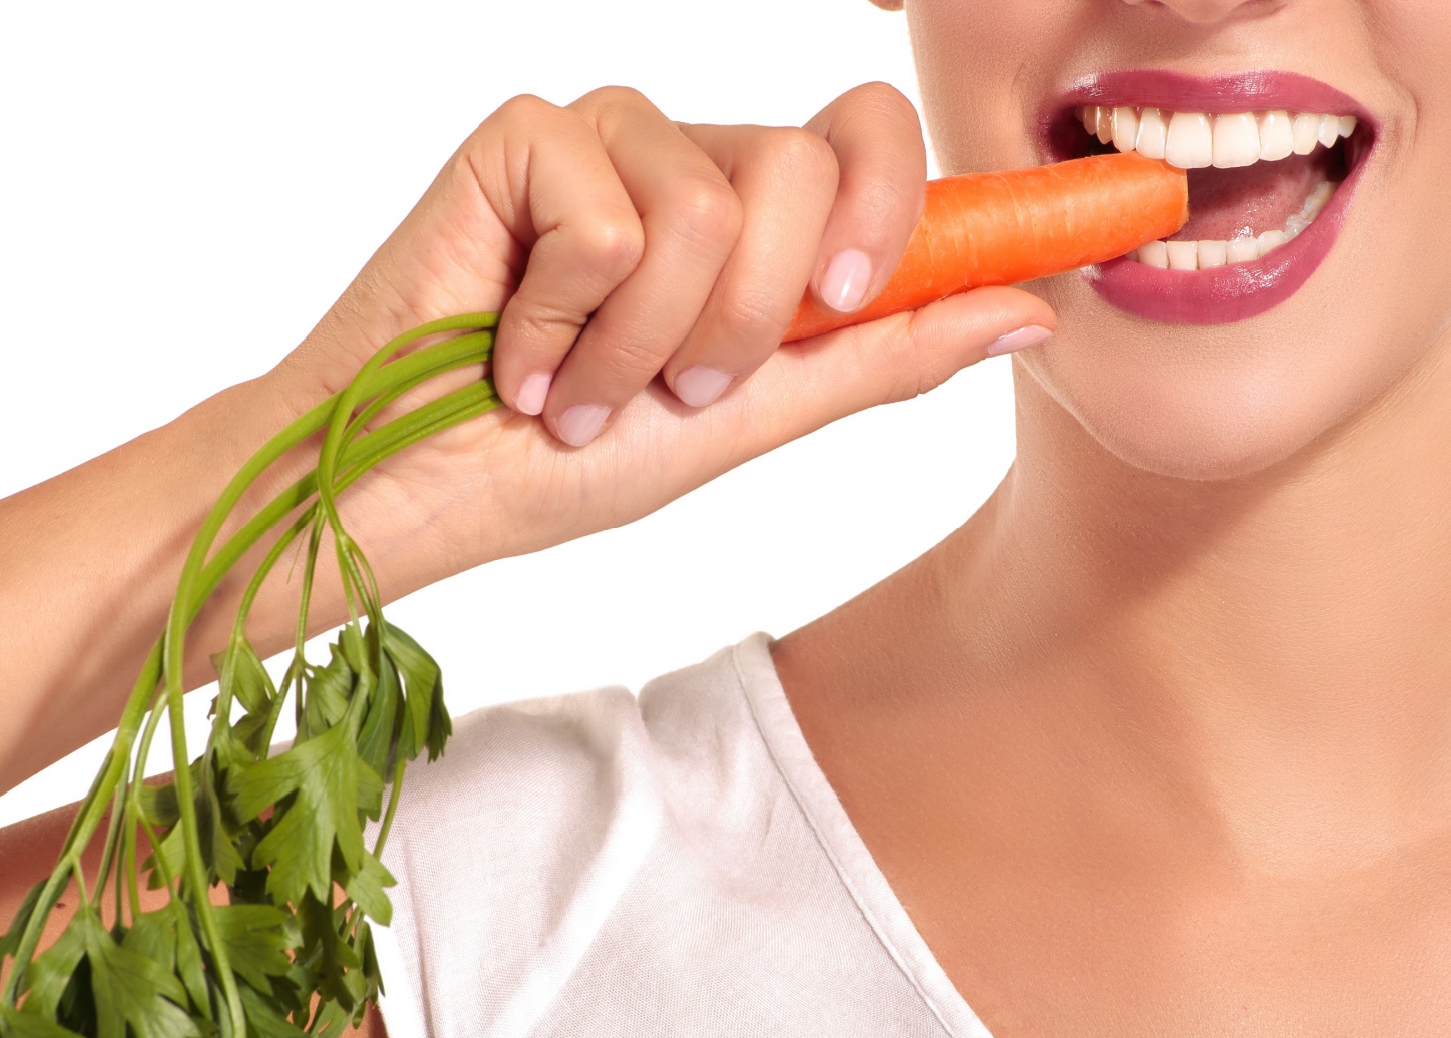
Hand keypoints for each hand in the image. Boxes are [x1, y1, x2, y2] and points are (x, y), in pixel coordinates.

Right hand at [269, 83, 1054, 575]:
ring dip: (643, 342)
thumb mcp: (751, 421)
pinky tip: (511, 347)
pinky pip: (607, 210)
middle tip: (665, 392)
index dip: (904, 206)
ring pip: (707, 198)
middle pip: (807, 170)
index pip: (871, 145)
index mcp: (753, 221)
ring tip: (573, 388)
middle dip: (743, 323)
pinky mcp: (525, 134)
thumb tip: (1032, 308)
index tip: (853, 299)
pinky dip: (564, 318)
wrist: (418, 490)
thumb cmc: (565, 464)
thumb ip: (880, 355)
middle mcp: (689, 159)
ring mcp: (608, 138)